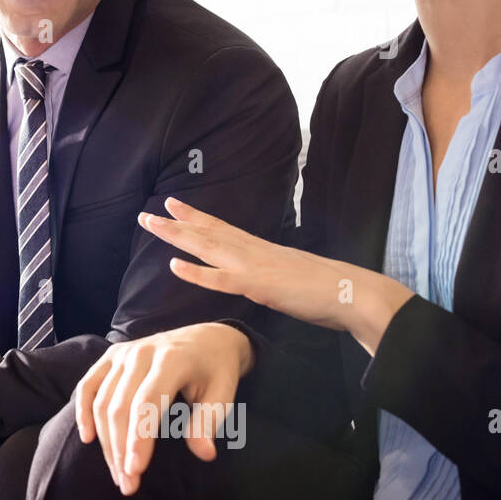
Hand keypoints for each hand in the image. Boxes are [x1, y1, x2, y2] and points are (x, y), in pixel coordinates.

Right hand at [74, 322, 252, 495]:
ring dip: (105, 441)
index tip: (135, 471)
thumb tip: (204, 454)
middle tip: (128, 484)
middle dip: (120, 449)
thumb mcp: (223, 394)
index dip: (138, 439)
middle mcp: (141, 353)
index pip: (147, 404)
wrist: (207, 338)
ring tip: (117, 473)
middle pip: (120, 406)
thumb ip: (209, 422)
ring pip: (102, 401)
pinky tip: (87, 437)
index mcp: (171, 360)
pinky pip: (88, 385)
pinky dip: (83, 411)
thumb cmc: (216, 370)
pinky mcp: (111, 357)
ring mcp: (123, 353)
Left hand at [139, 196, 412, 355]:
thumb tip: (262, 278)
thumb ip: (271, 274)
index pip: (222, 229)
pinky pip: (222, 279)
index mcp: (261, 250)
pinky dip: (197, 273)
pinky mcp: (259, 285)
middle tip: (147, 214)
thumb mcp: (290, 277)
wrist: (353, 293)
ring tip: (151, 225)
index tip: (174, 206)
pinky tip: (175, 266)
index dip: (196, 218)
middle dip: (176, 224)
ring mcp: (255, 266)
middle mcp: (254, 251)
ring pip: (208, 247)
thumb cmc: (327, 289)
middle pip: (208, 233)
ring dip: (177, 236)